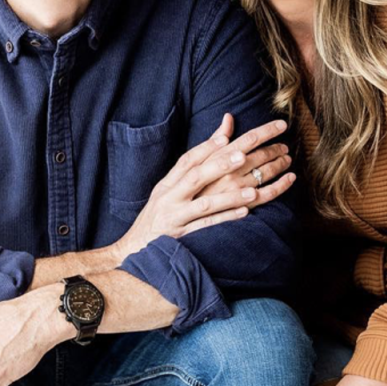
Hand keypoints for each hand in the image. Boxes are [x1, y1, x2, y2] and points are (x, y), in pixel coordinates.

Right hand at [116, 115, 295, 257]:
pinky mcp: (181, 238)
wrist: (133, 249)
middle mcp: (170, 197)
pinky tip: (244, 214)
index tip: (226, 136)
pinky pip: (206, 228)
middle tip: (243, 156)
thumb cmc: (158, 215)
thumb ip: (190, 167)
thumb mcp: (168, 190)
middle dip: (219, 165)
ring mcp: (175, 218)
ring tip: (253, 192)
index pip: (187, 161)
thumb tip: (216, 136)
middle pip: (195, 177)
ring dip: (229, 198)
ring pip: (204, 205)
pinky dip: (224, 220)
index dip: (206, 147)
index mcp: (167, 184)